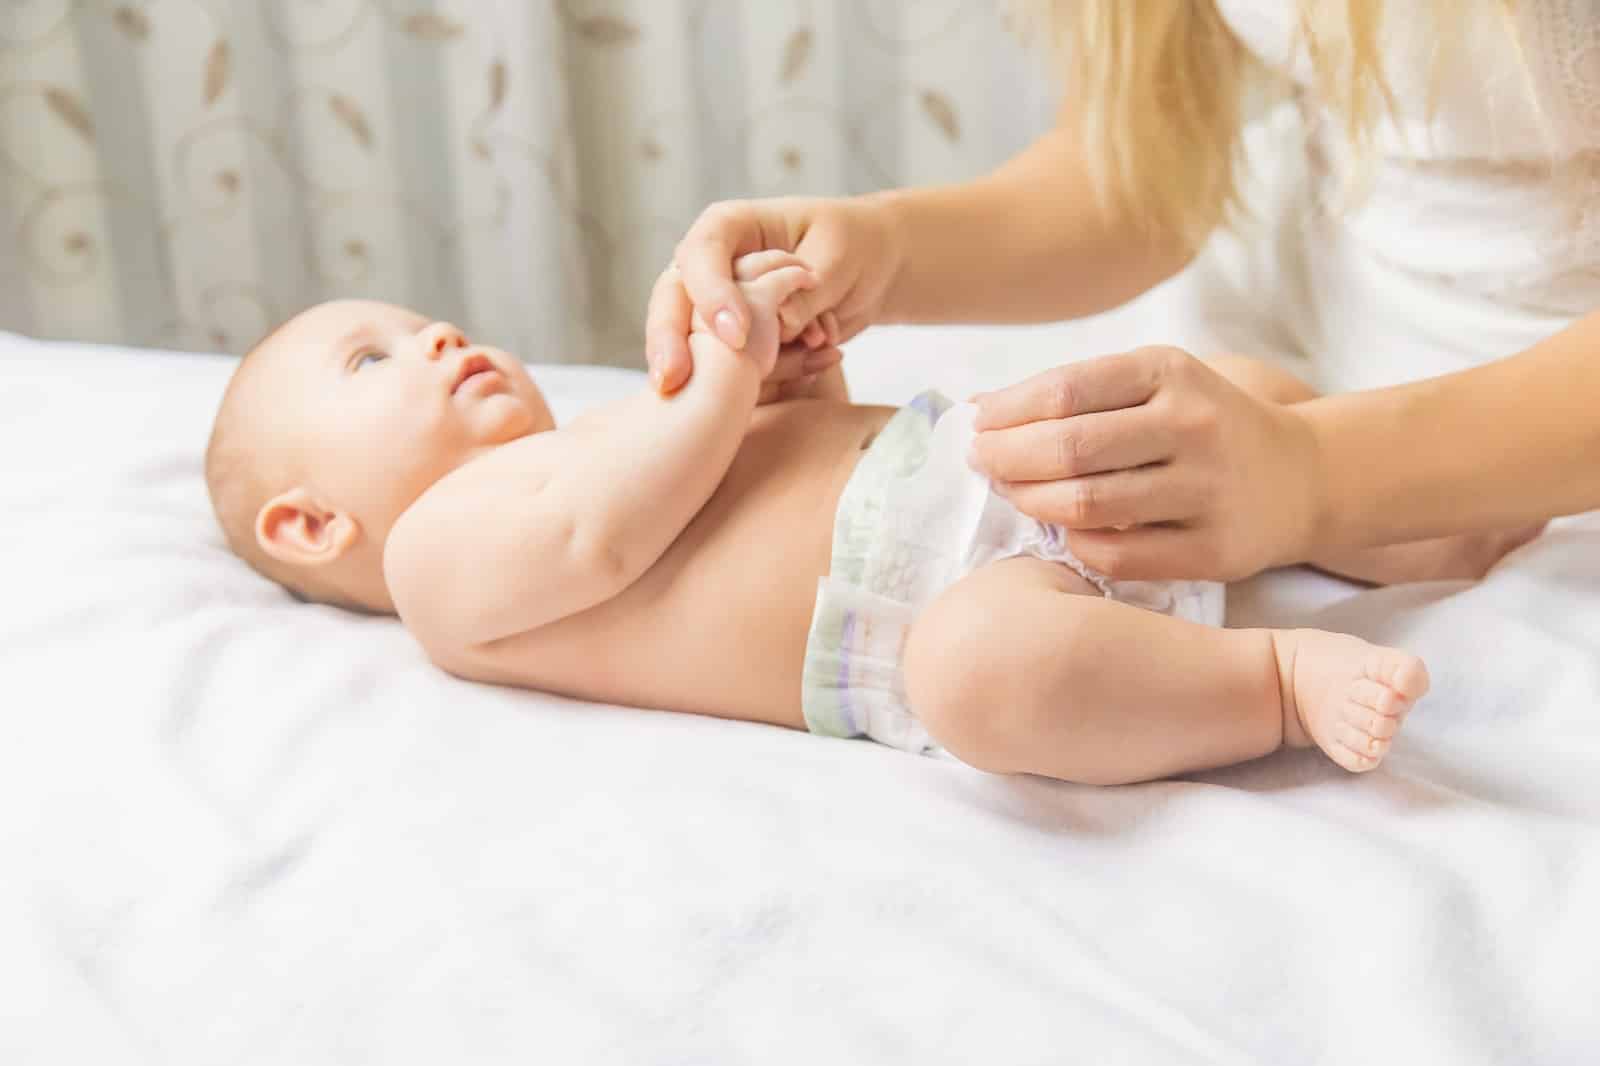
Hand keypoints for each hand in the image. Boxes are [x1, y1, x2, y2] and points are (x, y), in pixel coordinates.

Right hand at [646, 195, 902, 392]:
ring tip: (727, 391)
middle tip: (671, 380)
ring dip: (717, 368)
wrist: (873, 267)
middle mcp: (713, 264)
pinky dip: (775, 371)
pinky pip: (735, 361)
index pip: (701, 255)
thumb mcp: (838, 258)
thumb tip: (780, 326)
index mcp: (729, 226)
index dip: (711, 294)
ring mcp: (720, 302)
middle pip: (672, 300)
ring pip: (690, 338)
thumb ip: (807, 294)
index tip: (734, 337)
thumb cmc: (854, 244)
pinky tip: (822, 361)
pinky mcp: (740, 335)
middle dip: (668, 341)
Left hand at [969, 346, 1323, 581]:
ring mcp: (1207, 489)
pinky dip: (1077, 545)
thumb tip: (979, 408)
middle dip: (1007, 459)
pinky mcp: (1214, 549)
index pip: (1064, 390)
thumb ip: (1075, 392)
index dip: (1008, 413)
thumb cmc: (1203, 426)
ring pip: (1089, 505)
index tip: (976, 427)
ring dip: (1033, 502)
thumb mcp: (1154, 384)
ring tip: (1014, 494)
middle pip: (1070, 448)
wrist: (1301, 477)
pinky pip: (1119, 556)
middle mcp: (1193, 425)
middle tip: (982, 464)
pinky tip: (1065, 531)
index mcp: (1170, 372)